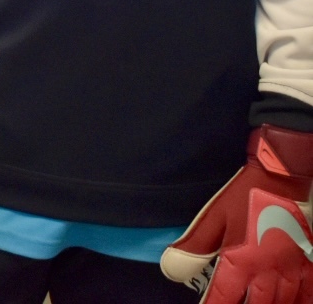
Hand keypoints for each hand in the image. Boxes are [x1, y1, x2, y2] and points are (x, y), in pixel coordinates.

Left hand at [162, 125, 312, 302]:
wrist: (281, 177)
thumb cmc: (244, 197)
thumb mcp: (213, 219)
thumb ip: (194, 247)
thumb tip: (170, 270)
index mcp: (242, 261)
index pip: (224, 296)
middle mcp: (269, 272)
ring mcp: (292, 269)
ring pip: (285, 302)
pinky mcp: (309, 262)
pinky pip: (309, 292)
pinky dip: (302, 301)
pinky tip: (296, 303)